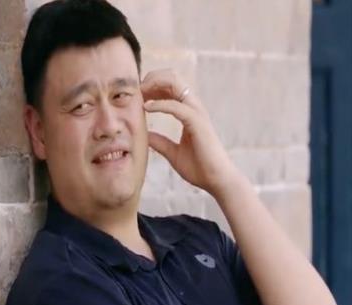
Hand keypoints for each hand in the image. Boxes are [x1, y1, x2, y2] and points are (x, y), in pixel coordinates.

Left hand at [141, 69, 239, 196]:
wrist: (216, 180)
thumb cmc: (199, 168)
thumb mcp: (173, 153)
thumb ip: (160, 142)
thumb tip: (145, 136)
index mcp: (189, 112)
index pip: (171, 86)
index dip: (152, 85)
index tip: (136, 95)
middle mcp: (194, 108)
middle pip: (172, 77)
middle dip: (151, 78)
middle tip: (135, 90)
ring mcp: (197, 113)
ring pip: (175, 83)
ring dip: (154, 84)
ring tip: (139, 94)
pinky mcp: (197, 122)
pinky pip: (176, 105)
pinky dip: (159, 104)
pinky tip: (146, 108)